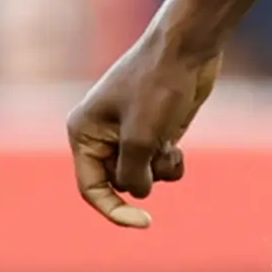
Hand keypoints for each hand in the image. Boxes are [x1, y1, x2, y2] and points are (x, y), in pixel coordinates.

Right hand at [68, 24, 223, 227]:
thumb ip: (133, 173)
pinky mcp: (154, 132)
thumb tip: (137, 193)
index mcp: (84, 133)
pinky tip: (177, 145)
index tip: (145, 222)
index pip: (91, 188)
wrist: (188, 49)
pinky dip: (170, 163)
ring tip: (170, 147)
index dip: (113, 210)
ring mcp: (128, 135)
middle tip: (160, 156)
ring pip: (142, 177)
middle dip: (142, 178)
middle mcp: (101, 137)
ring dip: (159, 171)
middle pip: (117, 184)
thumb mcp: (141, 136)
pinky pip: (158, 165)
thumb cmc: (159, 85)